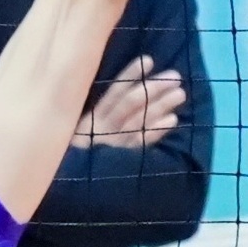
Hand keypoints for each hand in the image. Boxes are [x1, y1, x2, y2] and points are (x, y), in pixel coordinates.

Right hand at [70, 56, 184, 153]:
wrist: (66, 186)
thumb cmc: (79, 157)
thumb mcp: (83, 134)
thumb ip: (102, 115)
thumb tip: (127, 92)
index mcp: (91, 118)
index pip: (113, 92)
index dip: (130, 75)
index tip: (148, 60)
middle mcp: (102, 128)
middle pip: (129, 103)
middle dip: (152, 87)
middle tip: (175, 76)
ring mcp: (112, 144)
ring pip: (138, 120)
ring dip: (160, 105)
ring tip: (180, 93)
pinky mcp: (120, 162)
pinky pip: (140, 143)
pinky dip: (156, 130)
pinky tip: (173, 119)